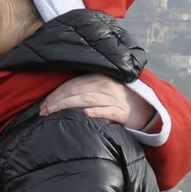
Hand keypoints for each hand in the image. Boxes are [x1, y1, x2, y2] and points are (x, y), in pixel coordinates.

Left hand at [38, 72, 152, 128]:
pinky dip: (97, 111)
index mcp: (99, 78)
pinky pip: (109, 111)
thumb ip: (85, 89)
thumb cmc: (119, 99)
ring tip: (53, 112)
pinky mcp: (123, 112)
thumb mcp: (102, 89)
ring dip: (68, 105)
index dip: (56, 94)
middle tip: (43, 111)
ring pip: (88, 99)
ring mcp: (115, 98)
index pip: (72, 84)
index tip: (43, 104)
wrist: (147, 109)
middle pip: (76, 91)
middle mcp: (106, 86)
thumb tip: (59, 97)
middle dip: (57, 100)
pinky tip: (86, 113)